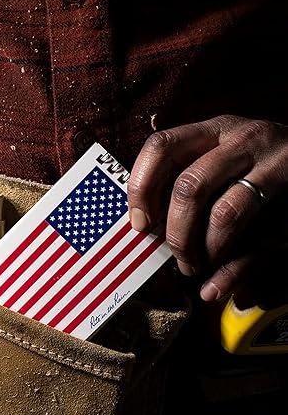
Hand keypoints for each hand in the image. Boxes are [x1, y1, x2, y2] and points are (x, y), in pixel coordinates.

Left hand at [127, 115, 287, 303]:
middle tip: (176, 257)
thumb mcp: (223, 158)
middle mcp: (243, 139)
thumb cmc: (260, 164)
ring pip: (224, 214)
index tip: (139, 223)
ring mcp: (274, 164)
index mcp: (214, 130)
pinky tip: (218, 284)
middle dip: (176, 231)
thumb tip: (143, 225)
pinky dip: (234, 270)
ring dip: (205, 251)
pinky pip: (262, 239)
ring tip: (199, 267)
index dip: (141, 187)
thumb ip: (188, 181)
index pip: (161, 146)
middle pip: (189, 186)